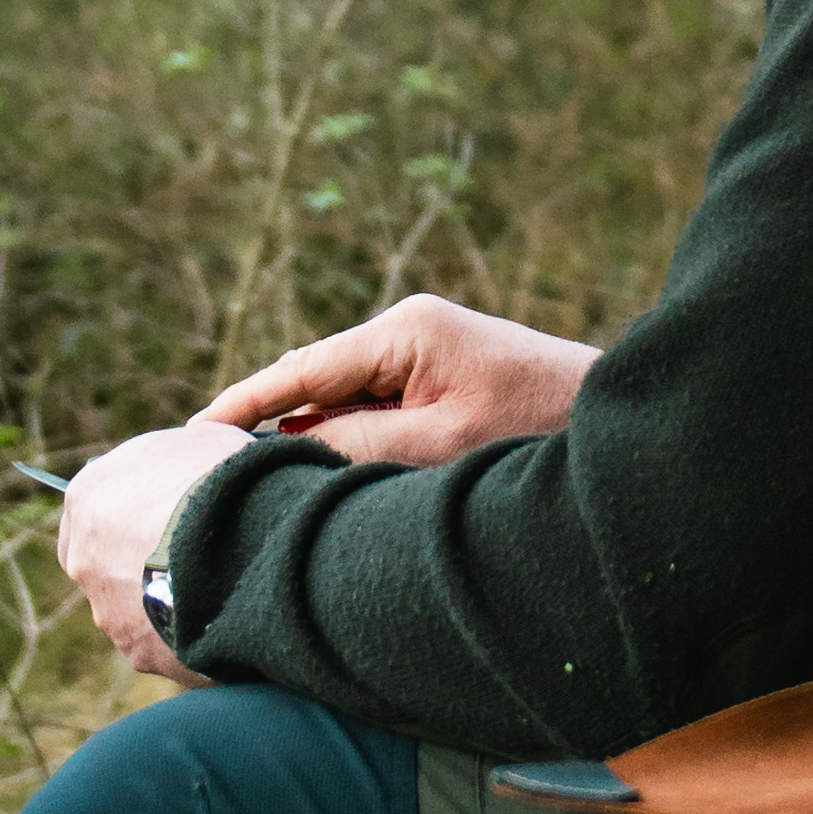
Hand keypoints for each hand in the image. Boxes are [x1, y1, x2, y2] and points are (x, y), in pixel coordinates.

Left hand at [54, 412, 241, 682]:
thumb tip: (187, 466)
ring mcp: (107, 611)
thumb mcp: (198, 441)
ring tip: (222, 590)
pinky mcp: (138, 652)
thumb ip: (174, 459)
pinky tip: (225, 620)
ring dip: (169, 601)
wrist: (240, 544)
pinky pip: (164, 642)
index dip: (136, 511)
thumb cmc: (221, 480)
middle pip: (108, 562)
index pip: (97, 507)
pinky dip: (188, 635)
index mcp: (87, 496)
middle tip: (196, 555)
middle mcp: (82, 557)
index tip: (171, 514)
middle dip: (143, 561)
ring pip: (135, 608)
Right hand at [204, 292, 593, 476]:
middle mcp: (409, 332)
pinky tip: (322, 478)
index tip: (194, 435)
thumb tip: (286, 451)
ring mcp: (428, 354)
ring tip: (255, 482)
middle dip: (267, 424)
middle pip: (316, 382)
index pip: (302, 368)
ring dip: (308, 439)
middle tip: (208, 469)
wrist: (618, 419)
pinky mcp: (445, 380)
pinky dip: (346, 441)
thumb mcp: (439, 447)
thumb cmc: (538, 430)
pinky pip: (376, 410)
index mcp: (405, 331)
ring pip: (344, 401)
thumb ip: (357, 447)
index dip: (244, 404)